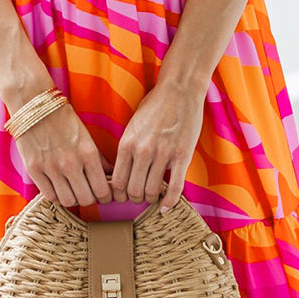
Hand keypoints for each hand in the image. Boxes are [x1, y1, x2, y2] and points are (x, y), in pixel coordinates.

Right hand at [16, 101, 114, 207]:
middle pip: (86, 199)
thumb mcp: (87, 137)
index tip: (103, 195)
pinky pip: (49, 195)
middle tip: (88, 193)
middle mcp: (70, 163)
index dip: (105, 197)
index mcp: (88, 153)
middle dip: (90, 199)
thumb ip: (99, 159)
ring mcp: (51, 168)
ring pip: (68, 201)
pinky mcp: (34, 170)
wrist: (34, 105)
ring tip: (72, 190)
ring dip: (72, 198)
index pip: (102, 190)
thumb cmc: (63, 120)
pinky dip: (56, 195)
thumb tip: (111, 176)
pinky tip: (58, 187)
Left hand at [109, 79, 205, 210]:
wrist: (180, 90)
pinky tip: (166, 207)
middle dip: (135, 199)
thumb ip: (127, 148)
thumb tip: (122, 171)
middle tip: (139, 197)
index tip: (123, 196)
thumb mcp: (132, 126)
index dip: (118, 195)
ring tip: (154, 197)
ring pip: (152, 192)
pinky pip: (175, 187)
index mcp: (127, 144)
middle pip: (133, 191)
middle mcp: (142, 151)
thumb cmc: (155, 106)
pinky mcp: (182, 156)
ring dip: (152, 199)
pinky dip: (170, 202)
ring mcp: (163, 154)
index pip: (116, 182)